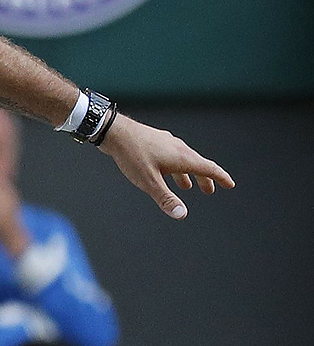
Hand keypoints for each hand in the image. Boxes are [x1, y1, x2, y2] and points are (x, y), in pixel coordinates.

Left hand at [99, 114, 233, 219]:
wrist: (114, 132)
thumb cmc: (132, 155)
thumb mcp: (148, 181)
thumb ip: (165, 198)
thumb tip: (182, 214)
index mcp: (182, 157)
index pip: (209, 168)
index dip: (221, 177)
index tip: (230, 184)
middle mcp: (178, 148)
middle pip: (198, 165)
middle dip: (205, 179)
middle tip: (209, 191)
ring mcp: (167, 143)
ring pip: (183, 160)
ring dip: (188, 174)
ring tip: (186, 186)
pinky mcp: (156, 141)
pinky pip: (172, 156)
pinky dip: (175, 167)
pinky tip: (165, 170)